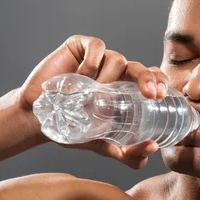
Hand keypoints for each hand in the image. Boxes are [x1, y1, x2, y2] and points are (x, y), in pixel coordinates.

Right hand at [17, 35, 168, 168]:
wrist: (39, 118)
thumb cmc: (73, 127)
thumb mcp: (103, 144)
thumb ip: (127, 153)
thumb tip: (151, 150)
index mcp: (127, 89)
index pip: (152, 80)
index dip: (160, 83)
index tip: (160, 97)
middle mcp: (117, 72)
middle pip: (141, 68)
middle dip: (148, 78)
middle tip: (149, 94)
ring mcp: (100, 58)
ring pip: (119, 59)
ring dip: (111, 77)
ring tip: (96, 93)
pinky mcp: (80, 47)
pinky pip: (97, 46)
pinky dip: (94, 60)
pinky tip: (83, 75)